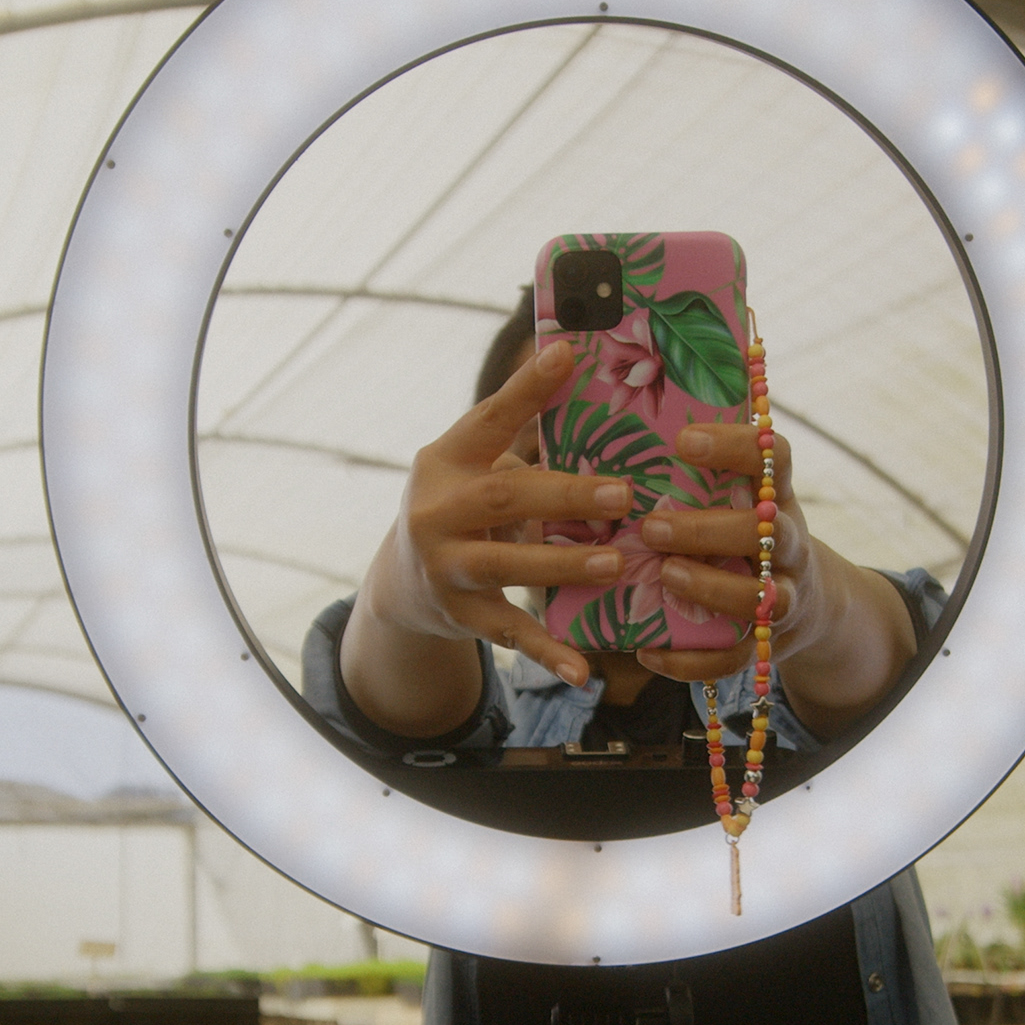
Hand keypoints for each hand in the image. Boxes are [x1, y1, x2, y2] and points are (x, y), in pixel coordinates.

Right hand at [344, 335, 624, 727]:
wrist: (401, 583)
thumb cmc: (462, 506)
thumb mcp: (474, 464)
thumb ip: (521, 431)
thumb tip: (583, 364)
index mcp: (446, 460)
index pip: (488, 418)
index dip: (527, 388)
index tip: (568, 354)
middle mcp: (436, 511)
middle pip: (501, 498)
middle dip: (563, 496)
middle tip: (623, 495)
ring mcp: (445, 567)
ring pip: (506, 566)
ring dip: (562, 564)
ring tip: (616, 562)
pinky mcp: (459, 615)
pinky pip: (508, 633)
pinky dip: (546, 652)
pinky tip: (583, 670)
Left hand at [641, 415, 913, 729]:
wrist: (810, 605)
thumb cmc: (746, 534)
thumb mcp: (741, 495)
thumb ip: (698, 467)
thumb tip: (609, 414)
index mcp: (776, 497)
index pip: (773, 458)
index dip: (735, 447)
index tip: (685, 440)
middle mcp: (789, 545)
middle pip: (765, 532)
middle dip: (708, 529)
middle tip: (653, 525)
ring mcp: (785, 598)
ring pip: (762, 598)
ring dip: (712, 587)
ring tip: (665, 577)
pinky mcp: (766, 646)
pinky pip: (733, 659)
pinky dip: (691, 662)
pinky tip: (646, 653)